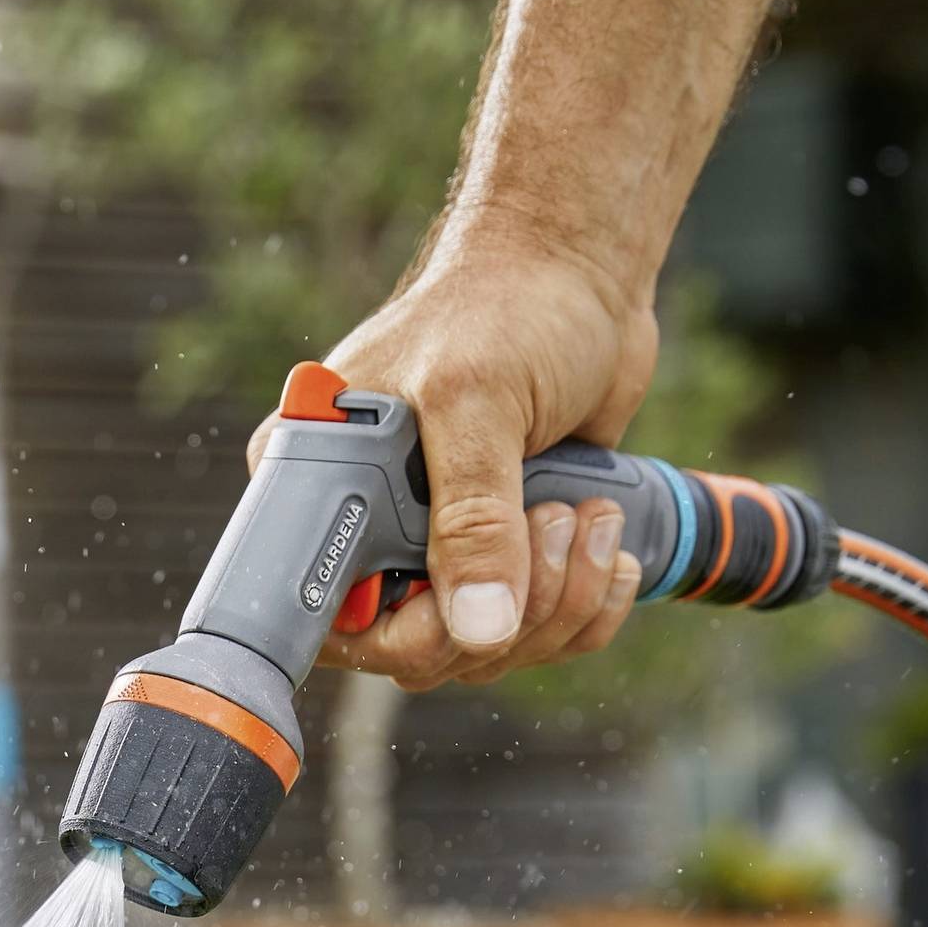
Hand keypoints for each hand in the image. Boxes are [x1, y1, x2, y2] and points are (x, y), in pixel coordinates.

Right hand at [253, 236, 661, 691]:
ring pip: (484, 652)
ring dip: (558, 600)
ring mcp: (435, 552)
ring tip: (587, 514)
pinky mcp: (500, 557)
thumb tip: (478, 630)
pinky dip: (584, 606)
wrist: (579, 274)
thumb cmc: (509, 308)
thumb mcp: (477, 402)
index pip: (332, 620)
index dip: (405, 631)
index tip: (469, 594)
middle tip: (551, 519)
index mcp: (321, 488)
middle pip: (418, 652)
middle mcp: (367, 533)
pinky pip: (535, 636)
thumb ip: (472, 516)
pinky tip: (607, 543)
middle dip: (507, 610)